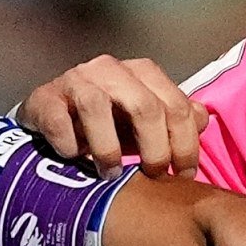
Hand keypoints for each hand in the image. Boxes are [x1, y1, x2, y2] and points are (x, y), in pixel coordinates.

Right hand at [21, 54, 204, 175]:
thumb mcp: (145, 123)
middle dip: (154, 149)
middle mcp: (110, 68)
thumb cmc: (107, 125)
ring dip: (108, 148)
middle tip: (152, 176)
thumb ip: (175, 119)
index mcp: (141, 72)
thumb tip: (201, 119)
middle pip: (144, 106)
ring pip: (97, 106)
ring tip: (111, 175)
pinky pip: (58, 119)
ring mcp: (75, 79)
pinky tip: (74, 158)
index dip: (185, 145)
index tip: (183, 176)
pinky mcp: (44, 98)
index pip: (176, 106)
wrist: (50, 121)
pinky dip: (68, 143)